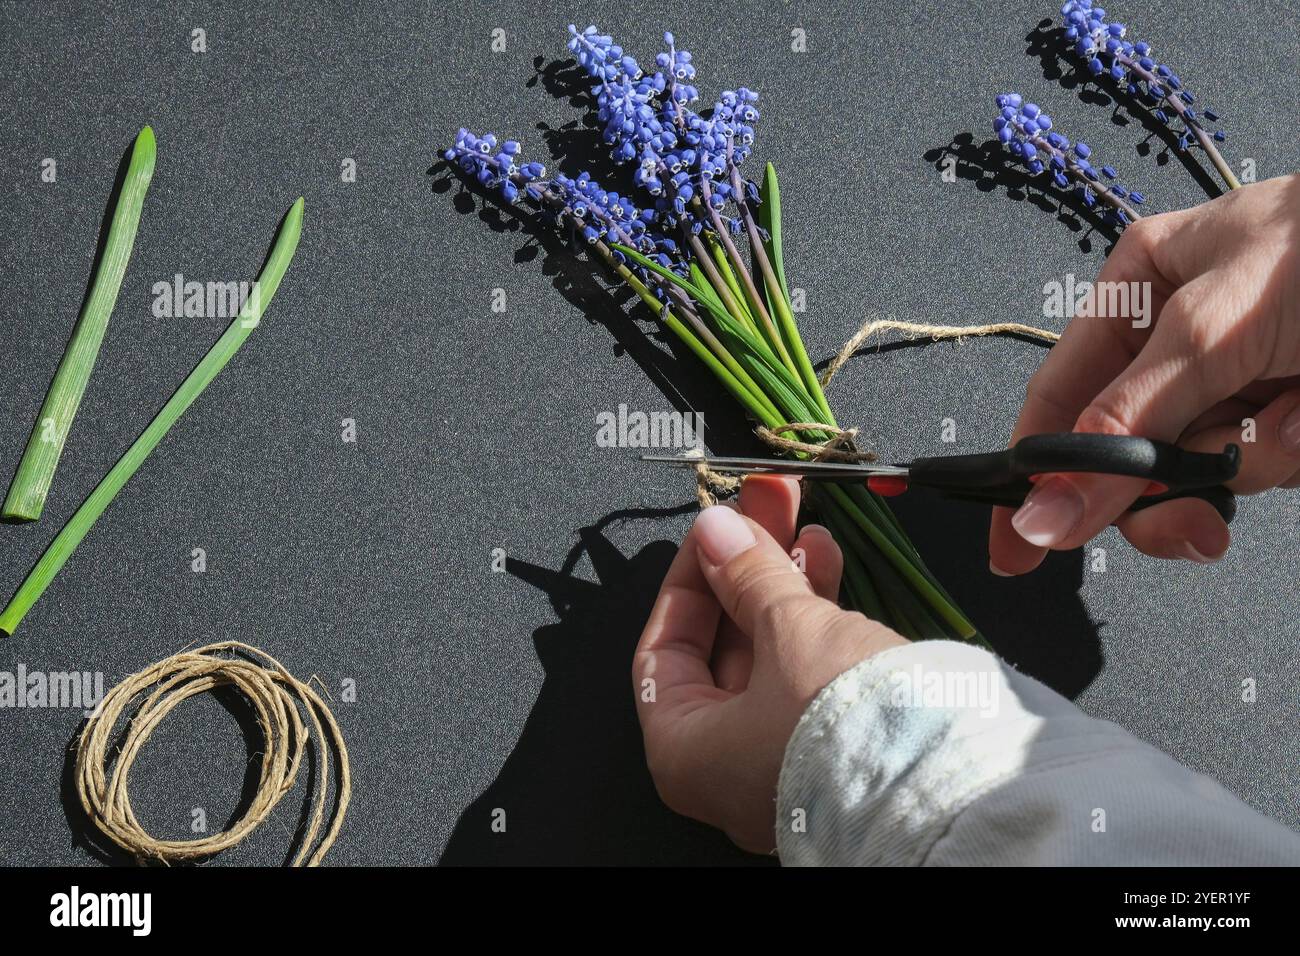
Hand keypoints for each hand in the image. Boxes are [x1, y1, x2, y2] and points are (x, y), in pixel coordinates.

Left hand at [633, 475, 906, 852]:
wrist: (947, 781)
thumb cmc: (843, 723)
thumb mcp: (787, 629)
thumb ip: (747, 572)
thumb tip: (716, 529)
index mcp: (685, 756)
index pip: (663, 652)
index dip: (688, 580)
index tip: (712, 531)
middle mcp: (727, 772)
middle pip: (724, 648)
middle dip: (747, 570)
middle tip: (764, 510)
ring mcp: (783, 767)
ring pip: (772, 656)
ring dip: (786, 585)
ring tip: (806, 527)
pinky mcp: (836, 753)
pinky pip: (810, 675)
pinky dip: (817, 619)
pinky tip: (831, 563)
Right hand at [991, 174, 1299, 574]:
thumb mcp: (1208, 333)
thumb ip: (1123, 426)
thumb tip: (1043, 512)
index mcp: (1138, 292)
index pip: (1060, 399)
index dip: (1034, 476)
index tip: (1017, 552)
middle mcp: (1178, 339)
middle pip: (1127, 452)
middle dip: (1166, 490)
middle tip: (1196, 526)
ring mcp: (1238, 378)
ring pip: (1202, 469)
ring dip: (1253, 463)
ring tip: (1296, 421)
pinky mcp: (1291, 409)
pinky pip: (1266, 465)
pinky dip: (1295, 453)